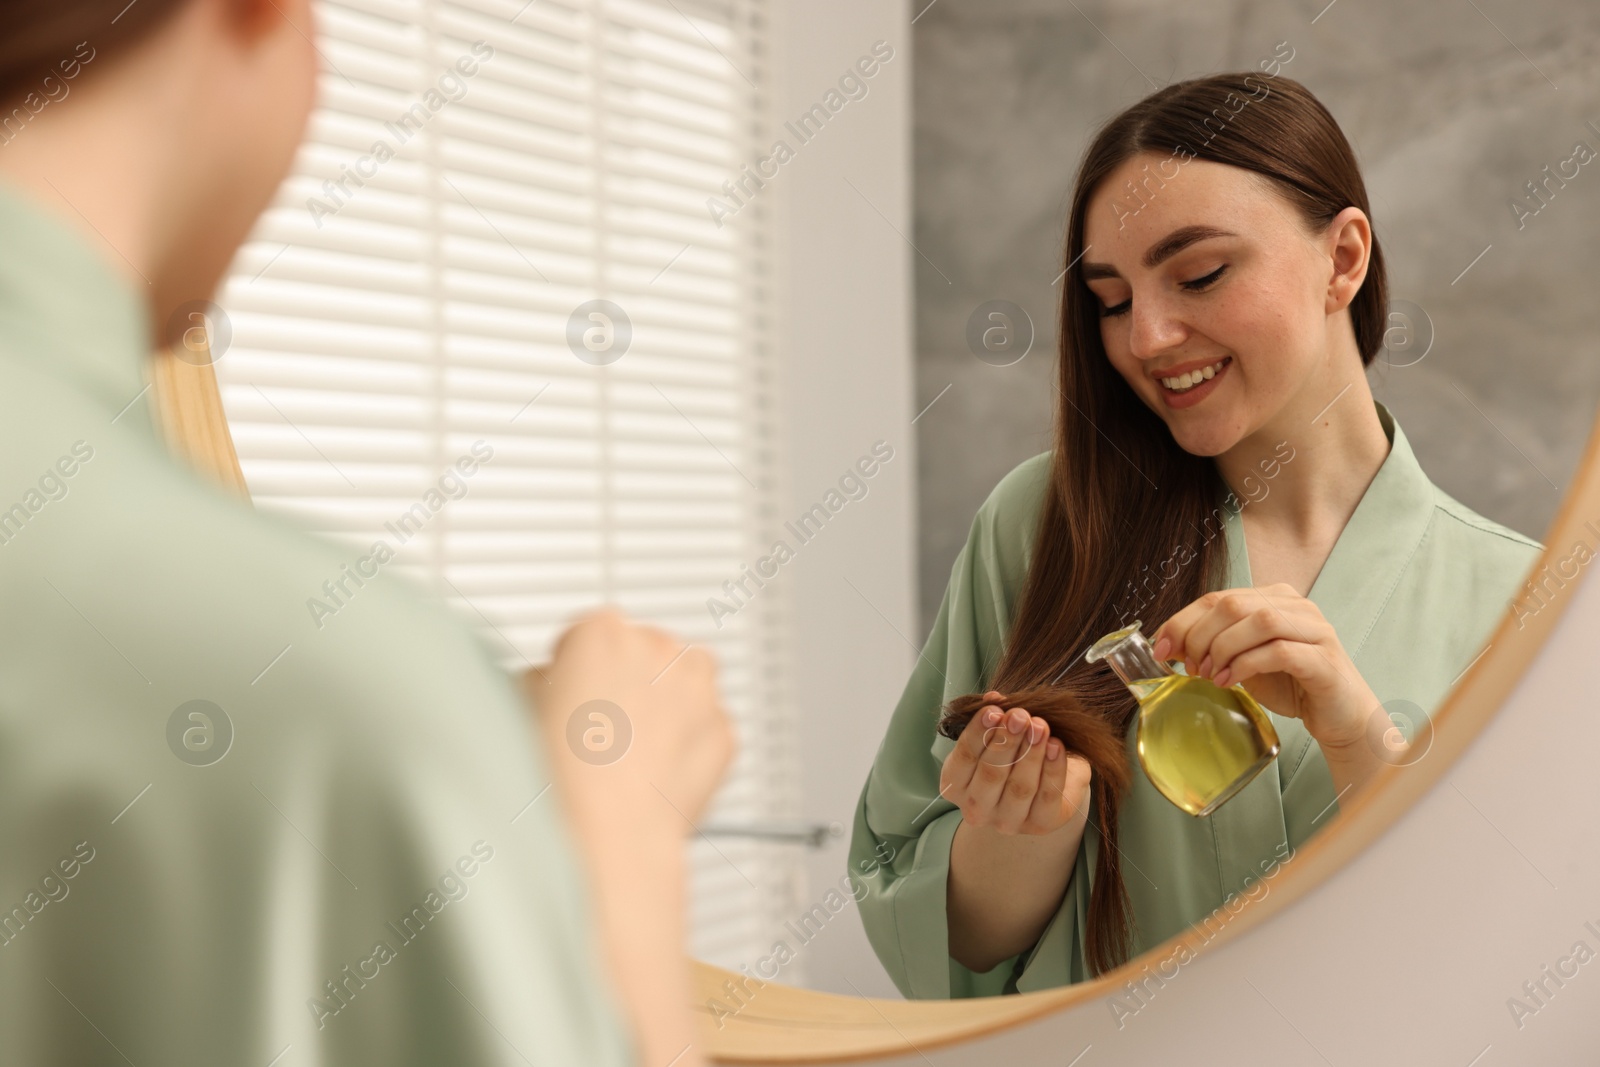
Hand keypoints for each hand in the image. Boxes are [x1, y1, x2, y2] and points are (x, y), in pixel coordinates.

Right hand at [523, 607, 735, 839]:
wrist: (610, 830)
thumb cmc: (564, 776)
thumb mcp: (522, 709)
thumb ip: (540, 679)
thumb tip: (548, 682)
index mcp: (602, 633)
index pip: (592, 634)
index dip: (578, 667)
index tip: (573, 692)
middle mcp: (658, 649)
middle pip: (644, 653)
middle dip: (627, 682)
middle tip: (602, 729)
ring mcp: (699, 688)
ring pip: (684, 682)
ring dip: (665, 704)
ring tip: (632, 749)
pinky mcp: (724, 729)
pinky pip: (706, 726)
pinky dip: (689, 744)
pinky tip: (657, 772)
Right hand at [939, 690, 1092, 834]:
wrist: (1046, 779)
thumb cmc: (1013, 752)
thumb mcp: (998, 733)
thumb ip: (993, 716)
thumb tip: (994, 697)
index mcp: (955, 785)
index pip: (963, 758)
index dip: (978, 733)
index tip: (994, 710)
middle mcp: (976, 809)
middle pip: (990, 774)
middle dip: (1006, 742)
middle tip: (1021, 715)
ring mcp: (1007, 821)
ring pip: (1019, 787)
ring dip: (1031, 753)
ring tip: (1041, 726)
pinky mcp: (1039, 825)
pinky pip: (1047, 797)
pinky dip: (1053, 769)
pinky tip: (1056, 746)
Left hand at [1151, 584, 1380, 753]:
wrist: (1339, 716)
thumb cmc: (1291, 685)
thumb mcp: (1243, 661)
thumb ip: (1213, 646)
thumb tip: (1166, 644)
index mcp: (1273, 597)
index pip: (1217, 598)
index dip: (1182, 621)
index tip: (1160, 649)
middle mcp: (1296, 605)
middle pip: (1231, 605)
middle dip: (1199, 637)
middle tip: (1191, 668)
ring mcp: (1314, 629)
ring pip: (1257, 621)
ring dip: (1223, 649)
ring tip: (1211, 676)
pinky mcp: (1324, 658)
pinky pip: (1279, 650)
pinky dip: (1246, 665)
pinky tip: (1232, 683)